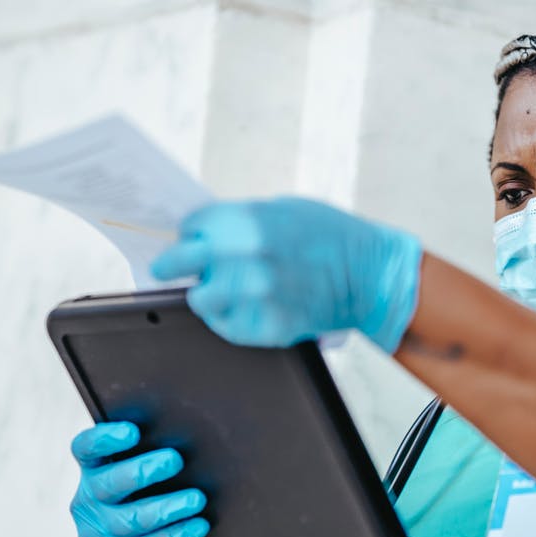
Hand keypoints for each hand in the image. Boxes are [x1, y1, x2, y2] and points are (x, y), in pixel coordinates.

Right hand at [69, 422, 209, 536]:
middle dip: (143, 470)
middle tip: (175, 460)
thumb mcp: (146, 480)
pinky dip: (177, 535)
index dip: (104, 439)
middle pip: (110, 483)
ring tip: (197, 499)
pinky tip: (198, 526)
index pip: (86, 449)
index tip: (133, 431)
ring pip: (132, 519)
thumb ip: (152, 456)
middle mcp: (88, 502)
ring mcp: (99, 535)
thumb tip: (190, 436)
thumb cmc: (152, 502)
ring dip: (168, 507)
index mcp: (94, 472)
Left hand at [150, 197, 422, 352]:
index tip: (189, 238)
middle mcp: (244, 258)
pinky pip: (227, 325)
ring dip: (207, 294)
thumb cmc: (332, 237)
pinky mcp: (266, 326)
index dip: (190, 232)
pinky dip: (231, 317)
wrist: (371, 276)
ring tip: (225, 289)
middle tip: (164, 268)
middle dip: (170, 265)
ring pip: (200, 300)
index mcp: (247, 221)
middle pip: (179, 262)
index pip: (191, 226)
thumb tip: (207, 233)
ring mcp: (254, 295)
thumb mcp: (283, 209)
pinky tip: (249, 306)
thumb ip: (241, 221)